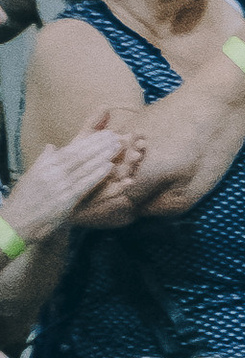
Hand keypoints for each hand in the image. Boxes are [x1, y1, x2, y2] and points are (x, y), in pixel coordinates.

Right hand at [6, 113, 137, 241]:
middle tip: (117, 136)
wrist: (15, 224)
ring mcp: (59, 187)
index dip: (91, 141)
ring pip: (84, 167)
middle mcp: (52, 173)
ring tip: (118, 146)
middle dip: (100, 145)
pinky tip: (109, 167)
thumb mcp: (30, 176)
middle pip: (81, 155)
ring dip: (102, 156)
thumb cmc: (23, 200)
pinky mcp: (64, 201)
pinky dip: (97, 175)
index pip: (72, 149)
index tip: (106, 134)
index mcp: (46, 165)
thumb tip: (51, 146)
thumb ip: (44, 160)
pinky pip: (83, 185)